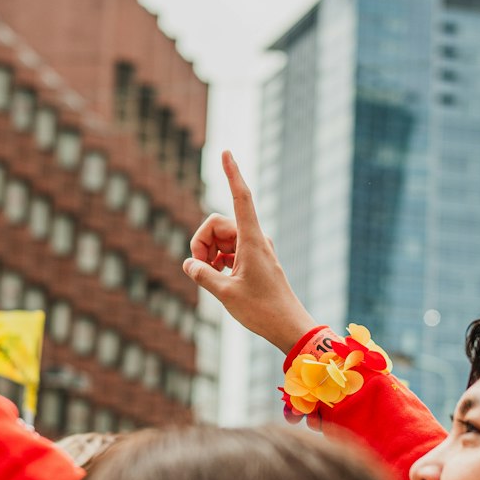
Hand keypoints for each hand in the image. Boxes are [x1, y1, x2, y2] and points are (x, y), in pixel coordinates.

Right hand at [182, 151, 316, 353]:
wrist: (290, 328)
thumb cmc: (261, 311)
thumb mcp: (224, 294)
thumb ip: (202, 275)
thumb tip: (189, 263)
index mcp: (252, 240)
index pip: (241, 197)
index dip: (232, 174)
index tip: (226, 152)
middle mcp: (256, 239)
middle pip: (218, 224)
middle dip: (202, 241)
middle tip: (198, 268)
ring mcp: (256, 249)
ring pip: (222, 239)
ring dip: (209, 254)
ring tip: (210, 279)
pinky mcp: (256, 261)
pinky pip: (230, 251)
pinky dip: (218, 262)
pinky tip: (218, 281)